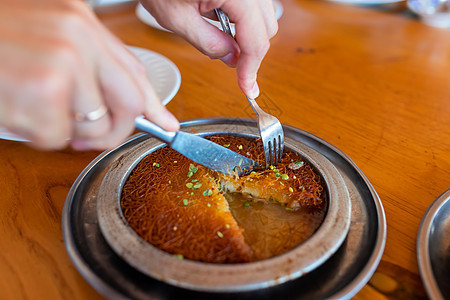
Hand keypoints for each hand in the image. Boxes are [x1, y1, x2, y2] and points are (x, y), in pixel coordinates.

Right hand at [0, 0, 178, 150]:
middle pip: (130, 105)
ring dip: (63, 129)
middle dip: (113, 130)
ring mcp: (62, 65)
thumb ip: (89, 66)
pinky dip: (36, 133)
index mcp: (82, 22)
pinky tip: (15, 107)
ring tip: (32, 104)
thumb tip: (136, 106)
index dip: (153, 106)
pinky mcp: (42, 93)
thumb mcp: (47, 36)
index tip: (166, 126)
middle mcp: (78, 39)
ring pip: (91, 127)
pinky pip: (56, 138)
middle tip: (90, 134)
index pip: (135, 72)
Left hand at [140, 0, 277, 98]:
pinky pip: (256, 4)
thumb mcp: (177, 19)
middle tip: (232, 65)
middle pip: (267, 29)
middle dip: (251, 52)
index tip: (248, 88)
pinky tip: (222, 20)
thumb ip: (209, 43)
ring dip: (249, 35)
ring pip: (265, 17)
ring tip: (222, 38)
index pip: (256, 41)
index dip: (252, 69)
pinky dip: (245, 20)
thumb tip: (233, 59)